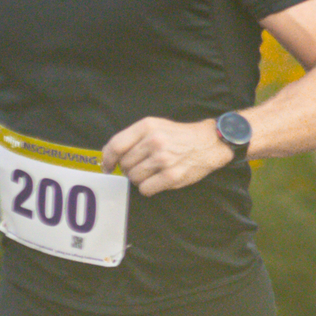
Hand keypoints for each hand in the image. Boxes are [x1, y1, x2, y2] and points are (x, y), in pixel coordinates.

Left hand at [102, 116, 229, 196]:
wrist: (208, 143)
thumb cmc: (178, 136)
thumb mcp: (154, 126)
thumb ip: (131, 137)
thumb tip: (107, 153)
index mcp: (147, 126)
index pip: (116, 145)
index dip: (107, 159)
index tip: (107, 166)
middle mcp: (154, 141)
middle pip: (124, 164)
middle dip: (129, 168)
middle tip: (141, 166)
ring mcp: (163, 159)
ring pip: (133, 178)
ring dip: (139, 179)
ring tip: (151, 172)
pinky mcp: (171, 176)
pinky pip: (145, 189)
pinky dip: (148, 188)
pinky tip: (157, 180)